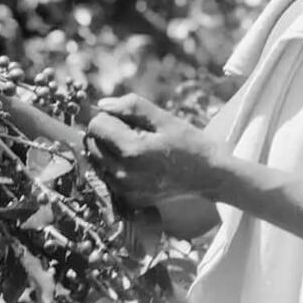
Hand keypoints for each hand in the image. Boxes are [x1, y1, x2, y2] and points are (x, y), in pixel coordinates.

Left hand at [84, 94, 223, 205]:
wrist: (210, 176)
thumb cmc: (189, 143)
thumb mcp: (164, 119)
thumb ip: (132, 107)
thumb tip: (102, 104)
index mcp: (131, 151)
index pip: (96, 125)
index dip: (109, 116)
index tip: (129, 118)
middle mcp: (122, 174)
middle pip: (92, 143)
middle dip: (107, 132)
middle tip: (135, 131)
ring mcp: (124, 190)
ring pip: (97, 160)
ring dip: (110, 149)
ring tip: (138, 147)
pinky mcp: (128, 198)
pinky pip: (108, 175)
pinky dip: (116, 165)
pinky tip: (139, 162)